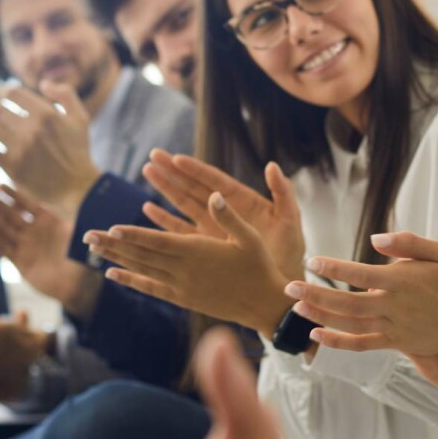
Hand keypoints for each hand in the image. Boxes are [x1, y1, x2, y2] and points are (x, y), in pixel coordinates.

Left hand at [0, 83, 100, 218]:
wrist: (76, 187)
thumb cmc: (77, 151)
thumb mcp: (81, 119)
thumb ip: (66, 94)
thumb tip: (43, 83)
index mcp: (48, 114)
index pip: (12, 93)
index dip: (0, 90)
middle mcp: (33, 130)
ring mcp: (21, 149)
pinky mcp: (12, 166)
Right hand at [0, 184, 100, 316]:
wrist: (77, 286)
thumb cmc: (83, 260)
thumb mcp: (82, 240)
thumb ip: (80, 229)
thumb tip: (84, 221)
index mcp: (51, 222)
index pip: (29, 205)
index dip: (15, 195)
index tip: (0, 185)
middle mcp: (36, 232)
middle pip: (12, 215)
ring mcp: (26, 246)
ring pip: (5, 229)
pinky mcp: (20, 261)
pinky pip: (4, 248)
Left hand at [84, 194, 292, 335]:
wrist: (263, 305)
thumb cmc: (259, 266)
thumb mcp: (249, 237)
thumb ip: (229, 216)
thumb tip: (214, 194)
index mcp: (199, 252)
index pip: (158, 242)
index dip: (133, 235)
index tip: (110, 228)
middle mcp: (185, 270)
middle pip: (142, 256)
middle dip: (113, 245)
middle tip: (87, 236)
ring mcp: (182, 287)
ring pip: (142, 270)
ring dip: (116, 259)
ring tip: (93, 249)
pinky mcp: (183, 298)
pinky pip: (151, 288)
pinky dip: (131, 281)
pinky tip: (113, 274)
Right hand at [142, 150, 304, 281]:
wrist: (282, 283)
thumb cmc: (289, 250)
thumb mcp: (289, 219)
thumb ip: (282, 193)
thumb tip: (272, 166)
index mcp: (243, 202)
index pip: (215, 181)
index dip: (196, 170)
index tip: (177, 158)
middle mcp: (225, 212)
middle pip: (195, 187)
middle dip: (174, 172)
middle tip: (153, 155)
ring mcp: (214, 228)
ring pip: (184, 205)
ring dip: (166, 189)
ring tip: (148, 171)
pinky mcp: (206, 247)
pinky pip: (180, 230)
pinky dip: (165, 219)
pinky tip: (149, 209)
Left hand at [285, 231, 437, 363]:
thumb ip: (408, 243)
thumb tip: (375, 240)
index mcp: (401, 280)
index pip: (358, 272)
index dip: (332, 267)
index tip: (312, 261)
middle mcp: (393, 305)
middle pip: (345, 301)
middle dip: (314, 294)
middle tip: (289, 287)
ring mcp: (394, 327)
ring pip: (349, 323)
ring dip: (320, 316)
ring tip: (296, 308)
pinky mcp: (398, 343)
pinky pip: (362, 344)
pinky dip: (338, 342)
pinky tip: (317, 337)